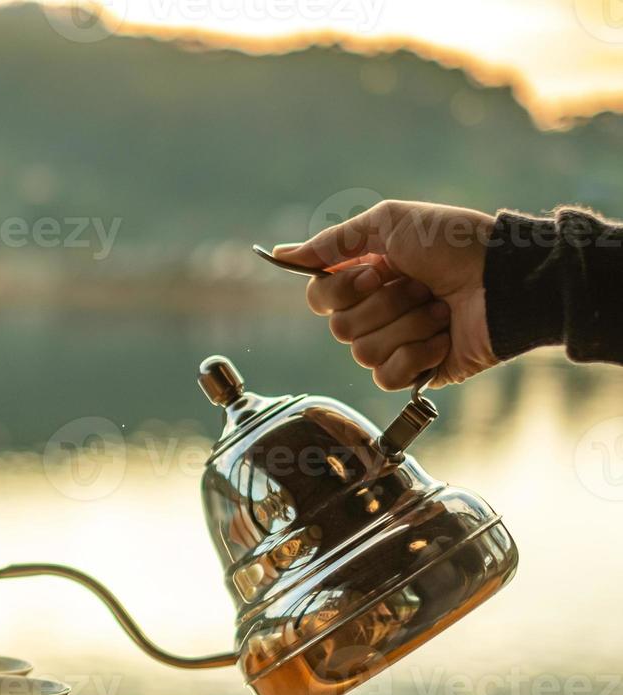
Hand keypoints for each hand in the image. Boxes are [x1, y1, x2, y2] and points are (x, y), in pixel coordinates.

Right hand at [274, 200, 498, 389]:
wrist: (508, 279)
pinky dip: (417, 354)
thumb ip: (331, 242)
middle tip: (420, 286)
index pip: (319, 299)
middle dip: (385, 305)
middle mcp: (376, 312)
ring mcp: (397, 343)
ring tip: (440, 309)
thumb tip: (280, 255)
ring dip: (407, 325)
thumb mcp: (389, 223)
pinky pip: (387, 376)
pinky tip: (443, 338)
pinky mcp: (418, 371)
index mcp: (365, 278)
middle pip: (340, 329)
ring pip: (363, 353)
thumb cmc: (454, 243)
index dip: (340, 291)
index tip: (374, 272)